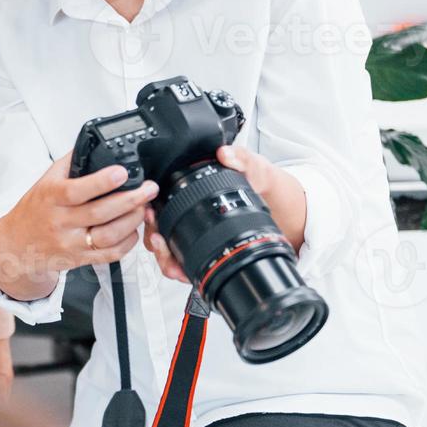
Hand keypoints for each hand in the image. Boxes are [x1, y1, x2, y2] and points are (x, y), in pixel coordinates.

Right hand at [0, 153, 157, 300]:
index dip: (101, 182)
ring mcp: (71, 243)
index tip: (122, 172)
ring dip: (131, 222)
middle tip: (148, 189)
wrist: (16, 245)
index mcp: (51, 198)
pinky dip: (127, 243)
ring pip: (108, 236)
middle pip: (100, 213)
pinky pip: (109, 255)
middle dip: (130, 200)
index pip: (77, 191)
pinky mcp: (80, 260)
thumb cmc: (33, 211)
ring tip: (144, 208)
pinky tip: (133, 230)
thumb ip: (69, 163)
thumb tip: (92, 143)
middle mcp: (61, 222)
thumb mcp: (44, 182)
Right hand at [143, 145, 306, 282]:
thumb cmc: (259, 182)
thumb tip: (226, 153)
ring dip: (163, 256)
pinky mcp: (201, 247)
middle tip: (159, 240)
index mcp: (192, 187)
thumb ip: (242, 159)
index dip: (150, 206)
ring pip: (165, 246)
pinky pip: (182, 260)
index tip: (151, 212)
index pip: (160, 196)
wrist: (276, 205)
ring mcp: (192, 229)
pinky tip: (184, 272)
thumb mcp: (254, 167)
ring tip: (172, 261)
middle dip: (152, 236)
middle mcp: (187, 209)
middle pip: (156, 224)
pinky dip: (178, 268)